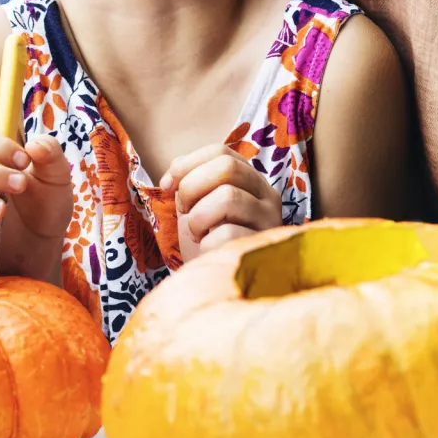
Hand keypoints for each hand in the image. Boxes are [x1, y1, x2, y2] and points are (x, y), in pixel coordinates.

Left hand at [160, 144, 281, 254]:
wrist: (214, 286)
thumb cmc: (205, 243)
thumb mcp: (195, 206)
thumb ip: (189, 180)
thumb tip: (174, 171)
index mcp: (250, 181)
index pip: (221, 152)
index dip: (187, 163)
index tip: (167, 186)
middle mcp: (267, 196)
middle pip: (227, 166)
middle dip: (192, 187)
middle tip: (185, 211)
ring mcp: (270, 221)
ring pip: (228, 197)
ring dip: (199, 217)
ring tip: (198, 234)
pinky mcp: (265, 247)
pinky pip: (228, 233)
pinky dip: (207, 243)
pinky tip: (209, 252)